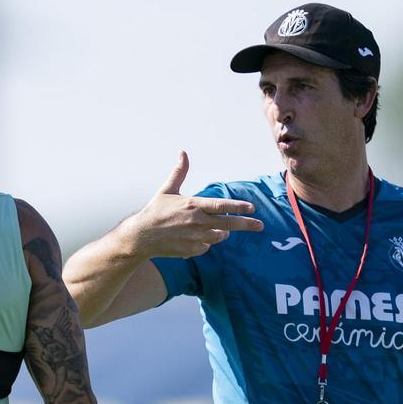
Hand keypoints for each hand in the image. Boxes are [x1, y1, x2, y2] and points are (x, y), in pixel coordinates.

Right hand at [119, 151, 263, 258]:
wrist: (141, 236)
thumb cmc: (155, 211)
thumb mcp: (167, 189)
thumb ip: (179, 172)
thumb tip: (182, 152)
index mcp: (193, 205)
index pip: (221, 206)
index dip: (238, 207)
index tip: (252, 208)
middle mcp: (197, 222)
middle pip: (228, 224)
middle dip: (246, 224)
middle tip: (260, 226)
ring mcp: (195, 238)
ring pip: (219, 236)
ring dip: (221, 233)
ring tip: (217, 229)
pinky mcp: (191, 250)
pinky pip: (206, 247)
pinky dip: (205, 243)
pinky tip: (194, 238)